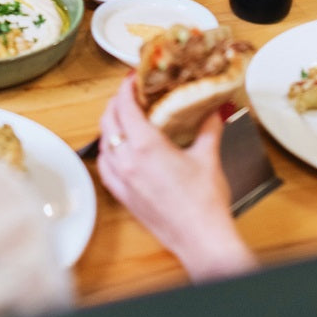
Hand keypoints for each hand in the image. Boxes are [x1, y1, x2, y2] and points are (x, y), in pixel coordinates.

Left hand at [97, 77, 254, 280]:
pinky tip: (116, 150)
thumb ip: (208, 127)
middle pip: (109, 121)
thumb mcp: (208, 156)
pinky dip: (107, 152)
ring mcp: (122, 180)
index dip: (126, 88)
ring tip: (123, 118)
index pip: (125, 106)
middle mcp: (128, 160)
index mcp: (147, 146)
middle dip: (116, 103)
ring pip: (103, 143)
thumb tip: (212, 109)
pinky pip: (105, 167)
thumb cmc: (205, 201)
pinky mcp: (123, 197)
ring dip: (110, 126)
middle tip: (130, 94)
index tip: (132, 78)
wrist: (200, 238)